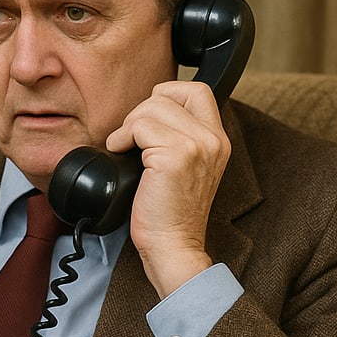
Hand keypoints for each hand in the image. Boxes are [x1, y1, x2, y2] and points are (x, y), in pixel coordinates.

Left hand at [106, 80, 231, 297]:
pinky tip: (119, 153)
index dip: (166, 95)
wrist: (172, 245)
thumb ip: (179, 138)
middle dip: (141, 110)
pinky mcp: (175, 157)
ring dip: (129, 125)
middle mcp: (213, 140)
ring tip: (125, 147)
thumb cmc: (169, 214)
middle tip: (131, 137)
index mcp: (217, 140)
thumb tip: (146, 115)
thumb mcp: (185, 169)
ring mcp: (197, 146)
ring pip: (152, 107)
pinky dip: (122, 137)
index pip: (197, 90)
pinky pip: (139, 127)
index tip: (147, 120)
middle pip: (170, 93)